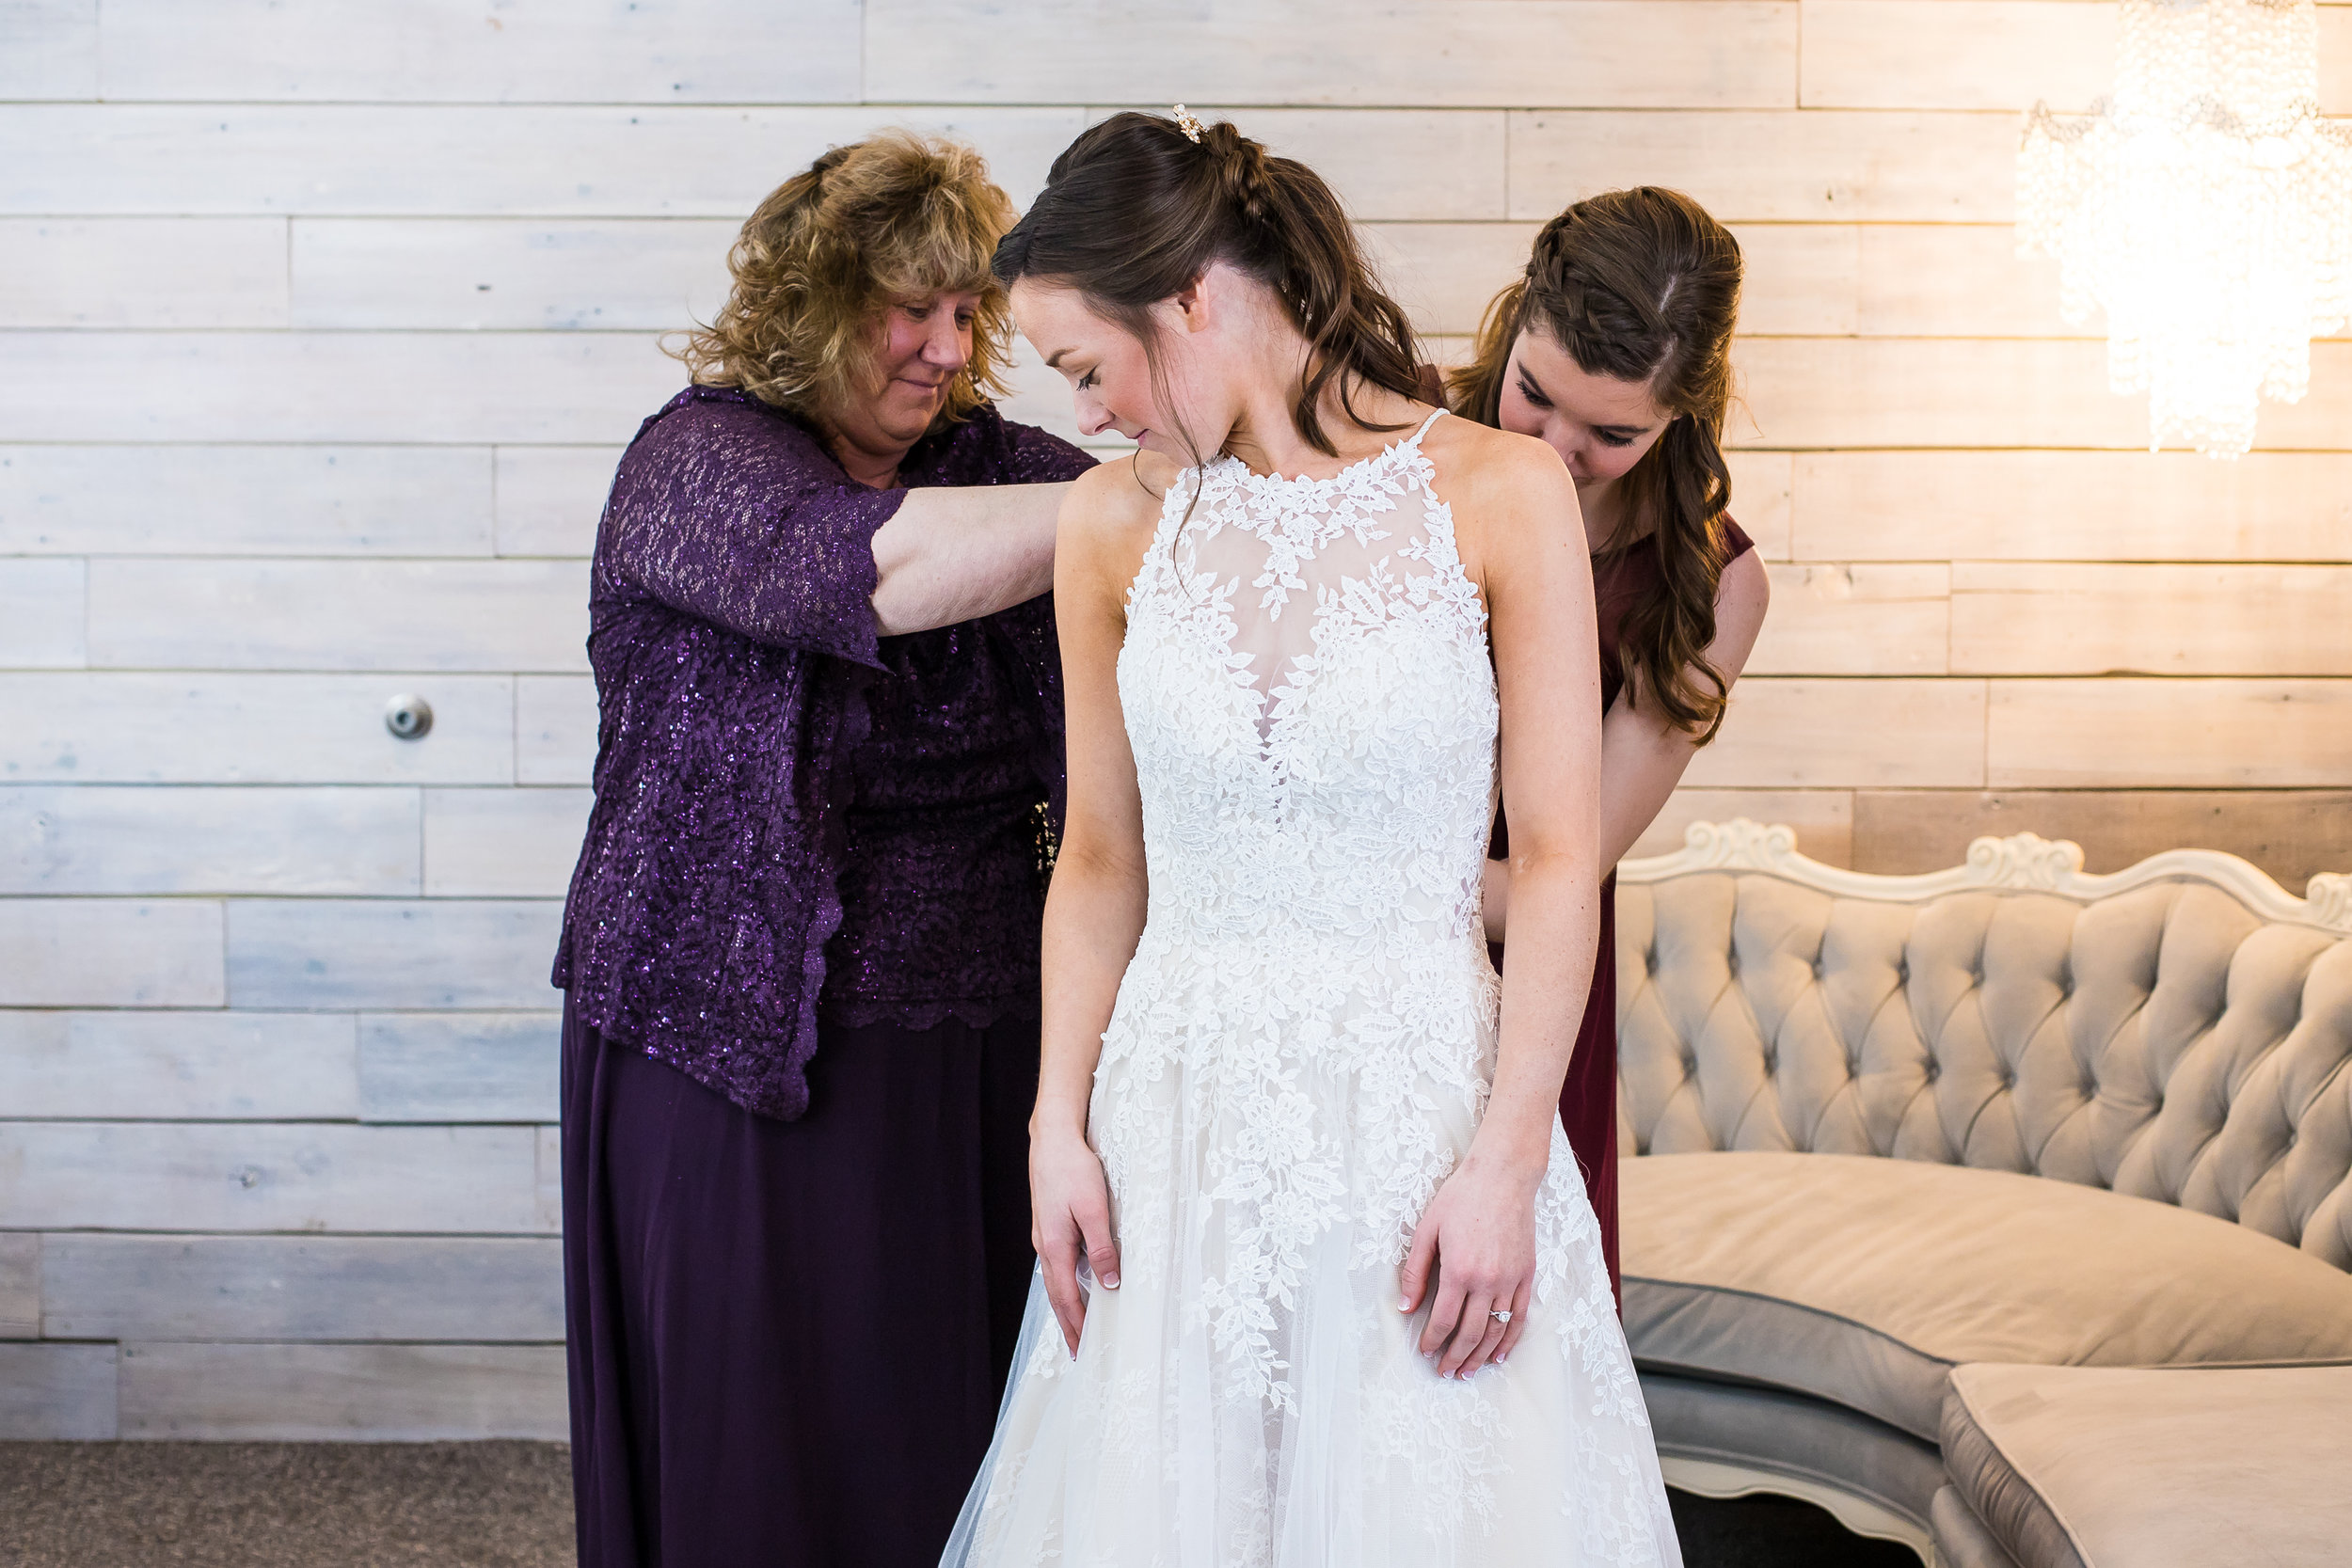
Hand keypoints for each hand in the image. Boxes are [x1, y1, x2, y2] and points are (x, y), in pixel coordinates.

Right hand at [1030, 1128, 1121, 1356]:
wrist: (1052, 1139)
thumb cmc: (1074, 1169)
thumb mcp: (1094, 1208)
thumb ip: (1102, 1247)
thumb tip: (1110, 1283)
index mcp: (1055, 1246)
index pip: (1068, 1298)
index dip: (1078, 1325)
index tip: (1086, 1350)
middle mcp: (1045, 1246)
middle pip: (1056, 1296)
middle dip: (1067, 1325)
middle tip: (1077, 1353)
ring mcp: (1044, 1236)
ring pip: (1054, 1281)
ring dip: (1064, 1307)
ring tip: (1074, 1328)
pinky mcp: (1048, 1225)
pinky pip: (1055, 1265)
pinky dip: (1063, 1285)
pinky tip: (1071, 1286)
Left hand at [1398, 1153, 1539, 1378]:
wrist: (1502, 1176)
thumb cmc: (1461, 1198)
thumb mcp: (1427, 1230)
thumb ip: (1416, 1272)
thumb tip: (1404, 1307)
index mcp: (1459, 1271)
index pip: (1443, 1320)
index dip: (1432, 1341)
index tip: (1425, 1352)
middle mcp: (1488, 1281)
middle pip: (1471, 1334)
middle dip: (1455, 1358)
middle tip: (1445, 1372)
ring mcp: (1511, 1280)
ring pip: (1497, 1331)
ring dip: (1481, 1356)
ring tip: (1468, 1371)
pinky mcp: (1527, 1275)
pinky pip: (1521, 1317)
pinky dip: (1511, 1340)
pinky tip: (1500, 1354)